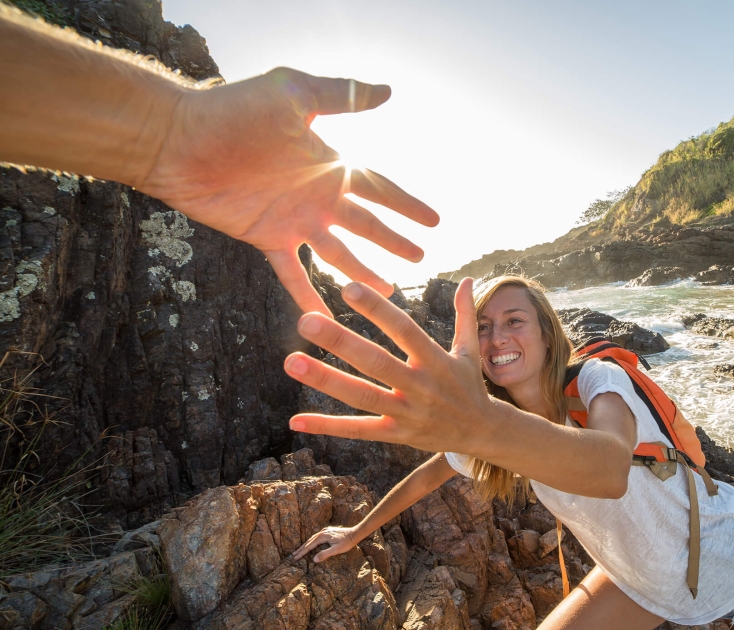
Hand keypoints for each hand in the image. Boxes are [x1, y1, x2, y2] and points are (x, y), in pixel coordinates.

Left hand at [140, 68, 438, 314]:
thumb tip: (389, 91)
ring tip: (387, 293)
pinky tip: (322, 317)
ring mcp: (293, 220)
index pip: (378, 188)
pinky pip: (292, 274)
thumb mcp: (294, 94)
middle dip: (393, 241)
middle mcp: (316, 196)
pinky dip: (306, 296)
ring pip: (339, 254)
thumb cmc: (235, 110)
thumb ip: (341, 96)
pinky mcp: (267, 238)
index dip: (406, 204)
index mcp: (328, 164)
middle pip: (366, 225)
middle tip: (419, 259)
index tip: (434, 221)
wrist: (181, 140)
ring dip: (362, 274)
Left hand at [283, 278, 491, 450]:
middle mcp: (420, 386)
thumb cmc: (469, 385)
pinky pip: (359, 430)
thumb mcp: (469, 349)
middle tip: (306, 320)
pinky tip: (296, 420)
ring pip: (362, 395)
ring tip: (292, 361)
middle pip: (376, 362)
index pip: (404, 330)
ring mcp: (407, 413)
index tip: (348, 288)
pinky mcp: (396, 434)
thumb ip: (464, 313)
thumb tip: (466, 277)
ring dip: (325, 380)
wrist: (482, 433)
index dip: (377, 309)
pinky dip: (327, 426)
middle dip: (340, 341)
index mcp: (435, 360)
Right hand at [293, 525, 358, 562]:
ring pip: (312, 538)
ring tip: (300, 550)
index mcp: (322, 537)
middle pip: (309, 541)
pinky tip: (311, 543)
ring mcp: (325, 531)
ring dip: (306, 545)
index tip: (295, 557)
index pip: (309, 546)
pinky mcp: (328, 531)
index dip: (302, 552)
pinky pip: (316, 537)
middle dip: (301, 549)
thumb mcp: (336, 550)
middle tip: (294, 555)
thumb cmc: (347, 543)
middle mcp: (322, 532)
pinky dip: (311, 541)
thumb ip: (325, 554)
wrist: (355, 533)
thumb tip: (314, 559)